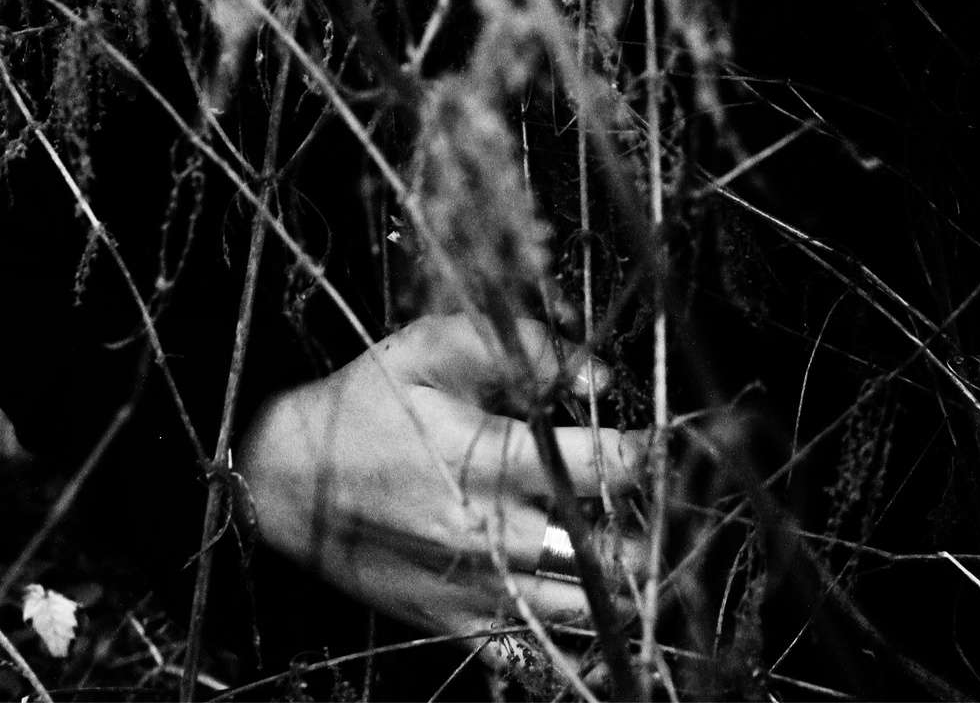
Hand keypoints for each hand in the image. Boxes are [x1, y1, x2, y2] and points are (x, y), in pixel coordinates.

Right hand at [236, 314, 647, 643]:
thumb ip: (521, 347)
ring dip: (627, 587)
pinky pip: (529, 659)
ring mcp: (473, 587)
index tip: (668, 439)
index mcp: (489, 459)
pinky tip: (599, 622)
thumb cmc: (362, 404)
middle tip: (672, 505)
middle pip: (607, 549)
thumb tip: (596, 370)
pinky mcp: (452, 622)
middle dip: (652, 528)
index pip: (602, 465)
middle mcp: (490, 532)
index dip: (650, 452)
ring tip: (650, 559)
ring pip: (582, 610)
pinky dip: (574, 647)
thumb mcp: (431, 347)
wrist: (281, 481)